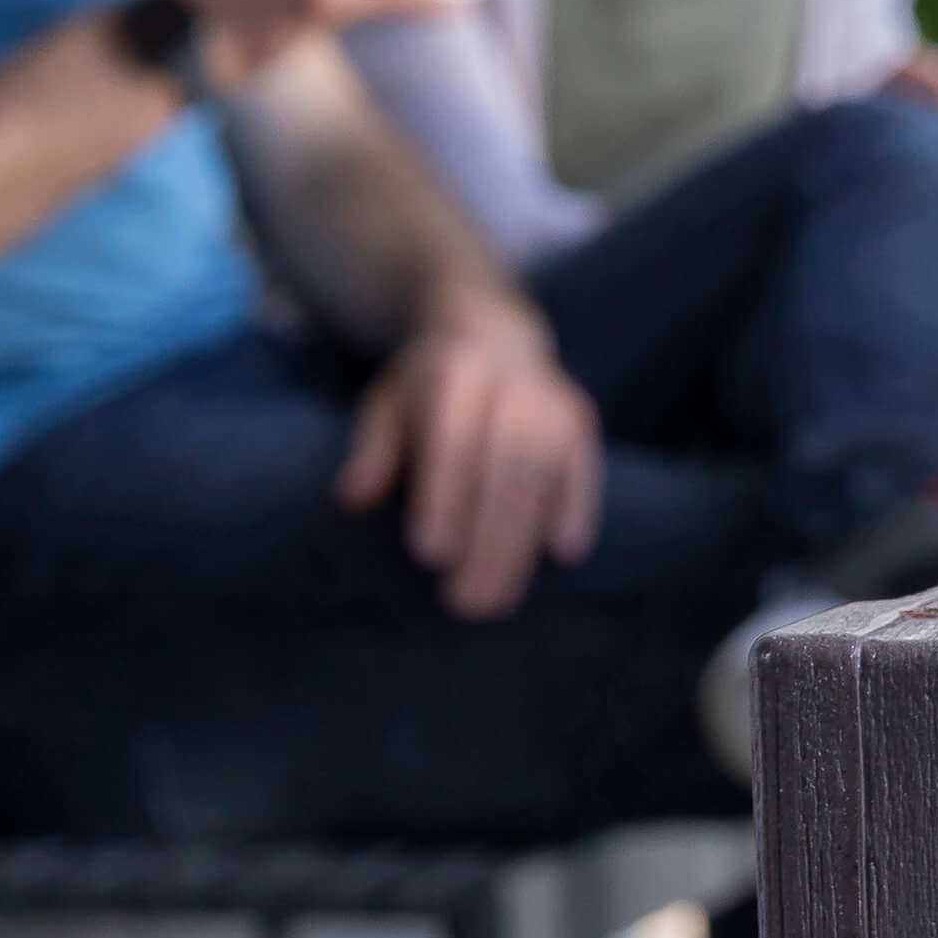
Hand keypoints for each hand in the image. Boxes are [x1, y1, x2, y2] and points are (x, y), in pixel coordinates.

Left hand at [336, 289, 602, 617]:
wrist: (493, 333)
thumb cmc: (428, 387)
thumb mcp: (387, 403)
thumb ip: (372, 450)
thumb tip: (353, 499)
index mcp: (456, 373)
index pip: (454, 440)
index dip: (445, 498)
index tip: (428, 556)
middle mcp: (513, 384)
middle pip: (506, 467)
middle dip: (488, 540)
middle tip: (464, 604)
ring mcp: (554, 401)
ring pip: (545, 476)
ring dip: (524, 542)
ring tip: (499, 600)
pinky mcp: (582, 421)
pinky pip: (584, 470)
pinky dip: (577, 510)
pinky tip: (563, 555)